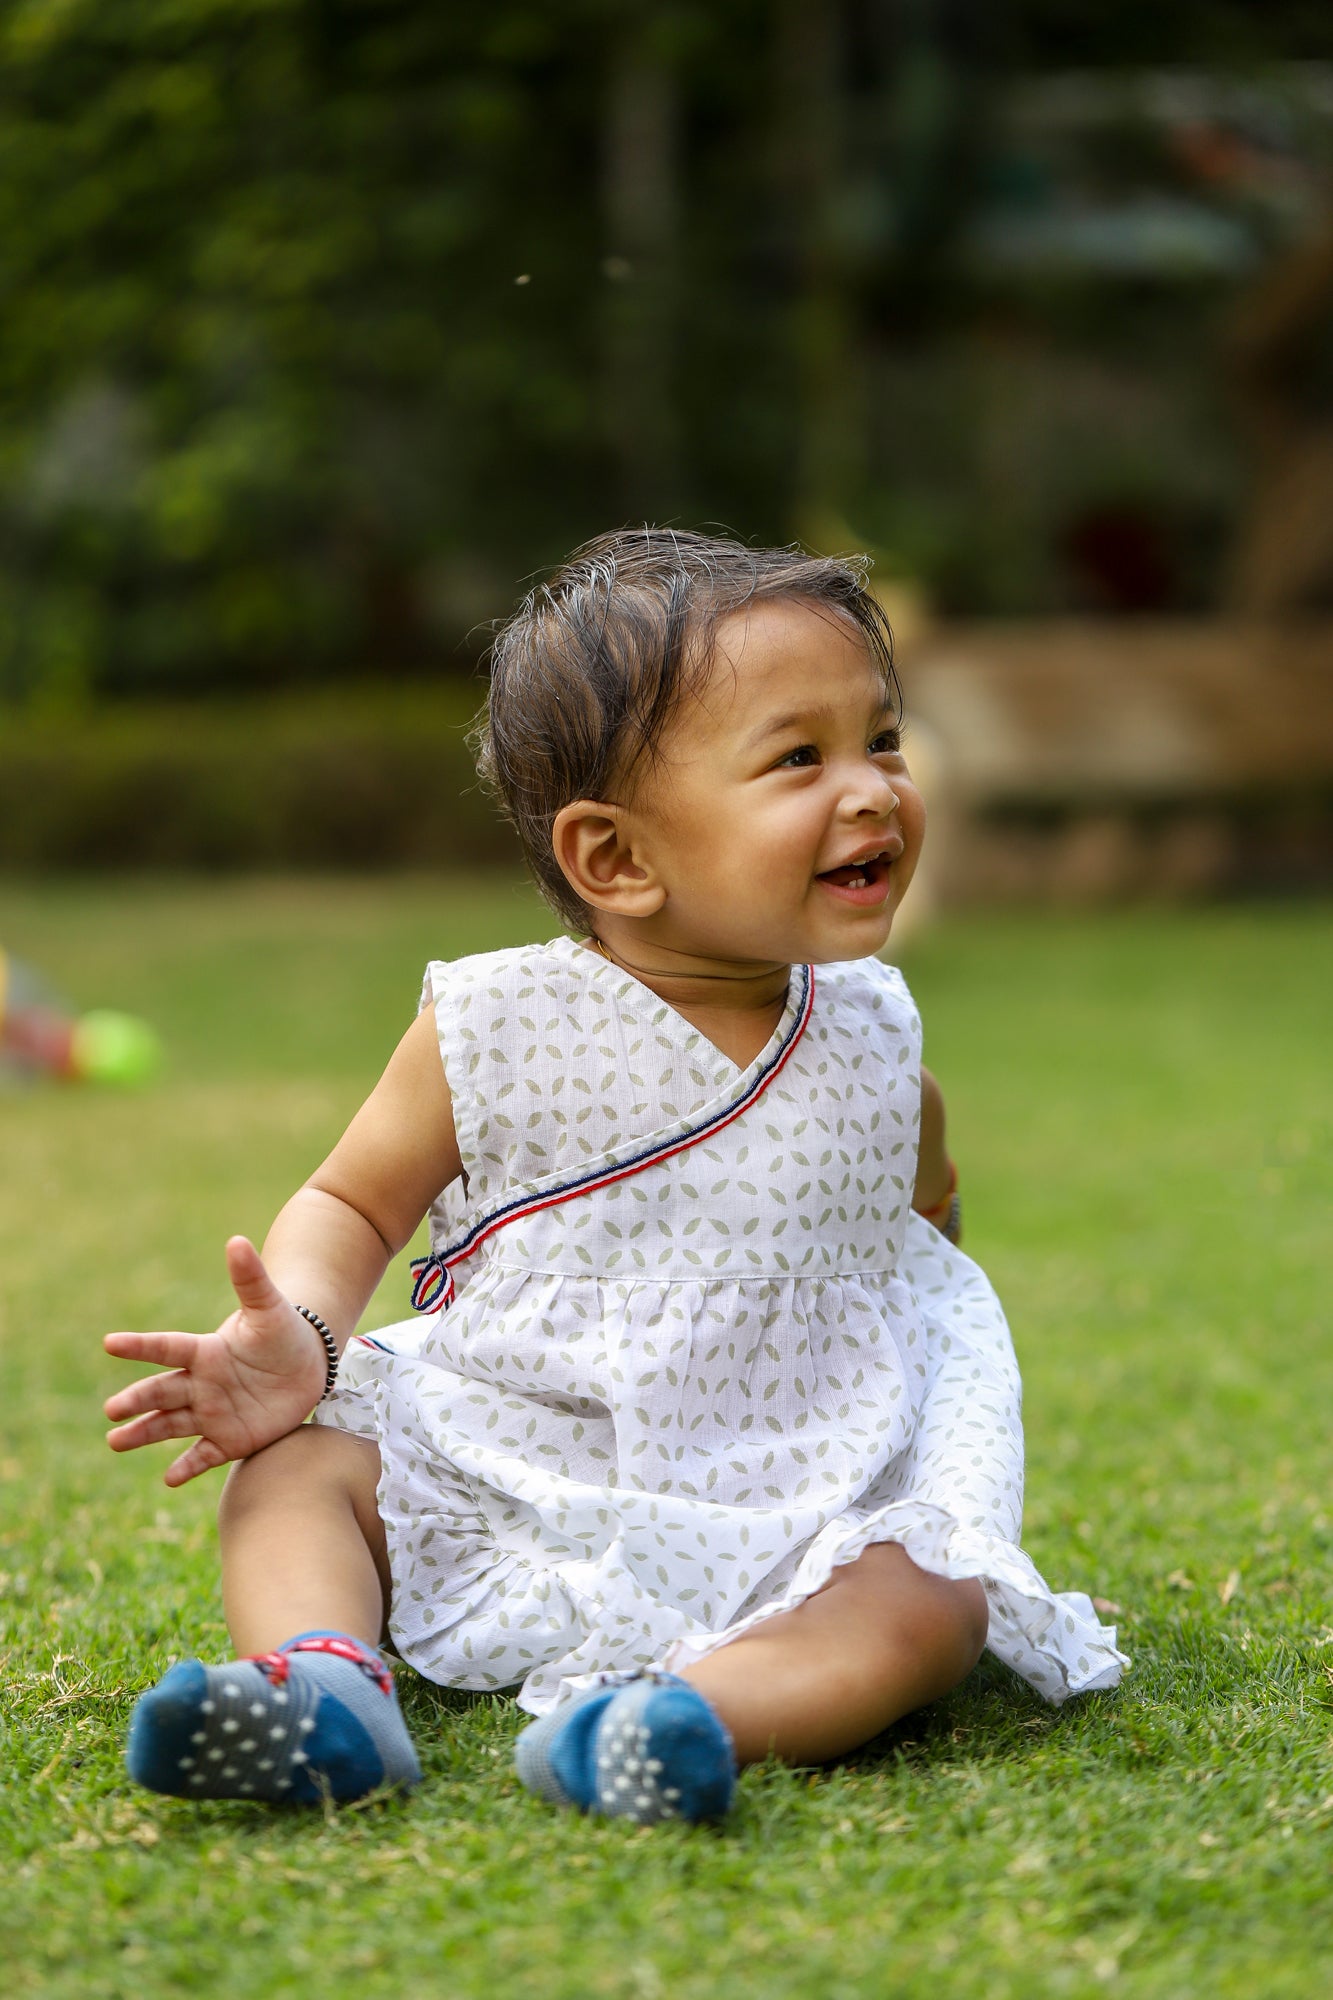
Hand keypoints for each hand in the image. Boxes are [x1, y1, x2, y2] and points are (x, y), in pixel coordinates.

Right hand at [103, 1236, 330, 1486]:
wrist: (306, 1367)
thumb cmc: (284, 1332)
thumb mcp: (270, 1307)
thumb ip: (250, 1280)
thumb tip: (237, 1240)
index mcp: (206, 1350)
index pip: (167, 1347)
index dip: (140, 1346)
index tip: (109, 1343)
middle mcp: (200, 1384)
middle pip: (162, 1391)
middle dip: (137, 1401)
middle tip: (112, 1410)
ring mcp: (211, 1413)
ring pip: (171, 1425)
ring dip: (144, 1434)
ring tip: (115, 1442)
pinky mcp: (228, 1439)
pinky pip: (203, 1455)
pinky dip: (187, 1467)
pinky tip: (169, 1478)